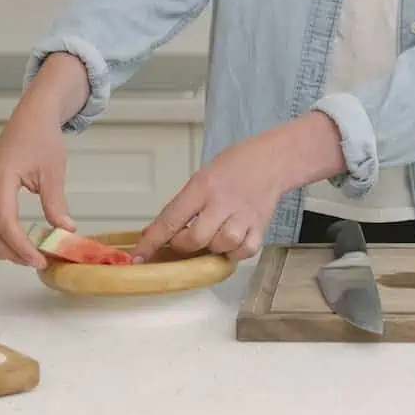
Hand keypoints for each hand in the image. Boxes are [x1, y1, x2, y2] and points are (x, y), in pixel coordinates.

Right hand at [0, 55, 87, 266]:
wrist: (31, 117)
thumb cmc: (42, 140)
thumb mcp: (53, 172)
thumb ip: (55, 204)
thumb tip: (65, 232)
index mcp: (0, 180)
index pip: (4, 224)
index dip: (21, 247)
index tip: (40, 260)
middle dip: (10, 253)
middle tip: (36, 260)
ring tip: (13, 254)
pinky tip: (0, 243)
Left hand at [133, 113, 346, 262]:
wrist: (274, 159)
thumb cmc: (235, 164)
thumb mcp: (203, 176)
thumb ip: (185, 204)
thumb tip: (158, 232)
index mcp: (204, 185)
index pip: (172, 218)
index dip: (153, 240)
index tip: (139, 256)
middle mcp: (224, 201)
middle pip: (197, 238)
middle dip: (184, 246)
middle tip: (183, 242)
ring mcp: (245, 215)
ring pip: (222, 245)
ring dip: (211, 248)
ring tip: (211, 238)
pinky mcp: (261, 226)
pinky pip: (245, 251)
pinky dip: (234, 252)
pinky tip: (231, 243)